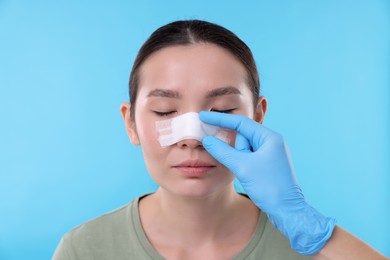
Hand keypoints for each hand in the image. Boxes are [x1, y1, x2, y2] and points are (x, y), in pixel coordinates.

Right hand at [199, 111, 335, 255]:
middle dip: (236, 150)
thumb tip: (207, 140)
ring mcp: (270, 153)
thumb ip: (223, 151)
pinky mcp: (267, 163)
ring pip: (244, 149)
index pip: (240, 122)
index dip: (220, 119)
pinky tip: (246, 174)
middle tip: (243, 166)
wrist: (288, 211)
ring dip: (239, 159)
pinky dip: (242, 162)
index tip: (203, 116)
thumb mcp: (242, 167)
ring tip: (249, 175)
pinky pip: (248, 157)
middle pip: (242, 137)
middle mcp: (271, 142)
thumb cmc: (269, 188)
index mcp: (270, 137)